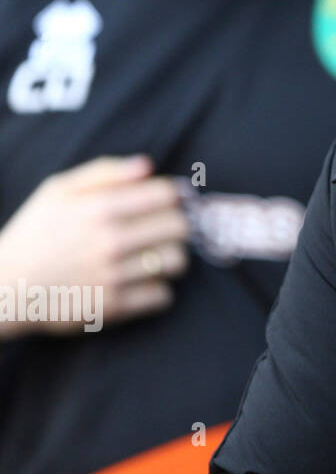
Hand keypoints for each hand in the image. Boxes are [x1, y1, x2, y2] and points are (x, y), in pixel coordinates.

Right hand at [0, 155, 189, 338]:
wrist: (4, 287)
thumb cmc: (35, 233)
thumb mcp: (58, 191)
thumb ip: (105, 172)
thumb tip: (148, 166)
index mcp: (98, 208)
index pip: (167, 195)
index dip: (172, 196)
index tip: (167, 202)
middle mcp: (109, 241)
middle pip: (180, 227)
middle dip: (175, 225)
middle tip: (161, 229)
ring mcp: (112, 276)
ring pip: (177, 261)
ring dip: (168, 258)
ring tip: (150, 256)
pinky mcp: (112, 307)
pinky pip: (162, 296)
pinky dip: (156, 289)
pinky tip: (139, 281)